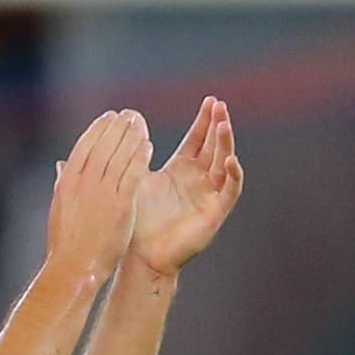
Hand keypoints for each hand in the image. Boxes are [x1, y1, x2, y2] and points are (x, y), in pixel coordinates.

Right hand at [47, 110, 152, 279]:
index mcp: (67, 180)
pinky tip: (148, 146)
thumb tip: (60, 166)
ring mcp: (102, 192)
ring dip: (131, 136)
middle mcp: (84, 181)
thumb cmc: (67, 242)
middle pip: (103, 144)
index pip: (85, 144)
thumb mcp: (60, 207)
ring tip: (141, 124)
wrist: (75, 266)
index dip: (99, 128)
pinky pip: (132, 174)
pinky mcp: (120, 204)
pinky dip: (139, 157)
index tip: (110, 117)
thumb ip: (62, 183)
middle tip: (131, 114)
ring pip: (119, 155)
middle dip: (118, 126)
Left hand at [129, 96, 243, 277]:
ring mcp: (208, 196)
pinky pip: (229, 192)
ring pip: (224, 164)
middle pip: (214, 147)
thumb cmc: (135, 219)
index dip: (204, 121)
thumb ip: (134, 155)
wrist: (139, 254)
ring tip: (224, 125)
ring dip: (226, 144)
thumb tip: (121, 127)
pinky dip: (233, 176)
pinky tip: (232, 161)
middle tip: (220, 106)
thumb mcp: (135, 179)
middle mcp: (198, 181)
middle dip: (217, 126)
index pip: (197, 140)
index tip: (209, 100)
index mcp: (180, 171)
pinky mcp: (214, 213)